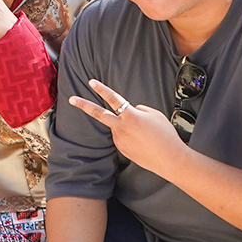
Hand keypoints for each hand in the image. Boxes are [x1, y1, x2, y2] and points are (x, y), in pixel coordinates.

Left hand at [68, 79, 187, 177]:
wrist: (169, 159)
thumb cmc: (165, 135)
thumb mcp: (155, 115)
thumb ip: (139, 109)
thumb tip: (130, 111)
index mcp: (131, 116)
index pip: (113, 98)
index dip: (102, 89)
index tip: (91, 82)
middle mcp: (121, 128)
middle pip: (98, 114)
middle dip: (84, 105)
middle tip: (72, 99)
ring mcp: (120, 140)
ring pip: (118, 126)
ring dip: (127, 126)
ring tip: (146, 135)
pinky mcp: (121, 149)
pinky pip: (123, 137)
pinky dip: (131, 136)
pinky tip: (143, 142)